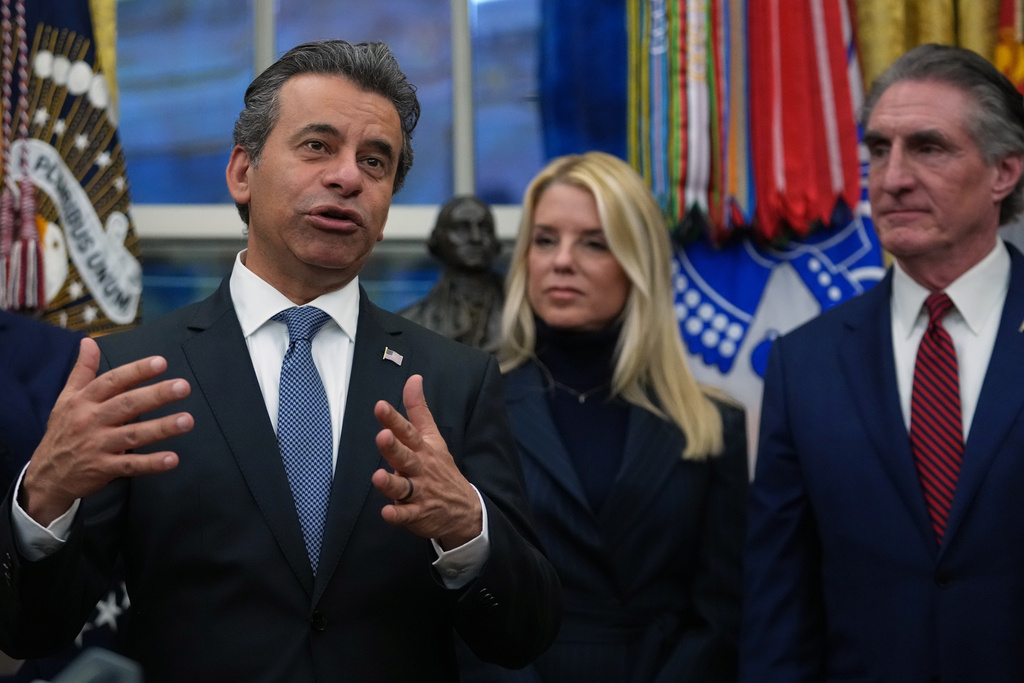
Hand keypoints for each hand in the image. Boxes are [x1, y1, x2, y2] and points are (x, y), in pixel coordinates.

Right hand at [20, 337, 193, 526]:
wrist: (46, 476)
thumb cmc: (62, 432)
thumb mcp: (66, 399)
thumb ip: (82, 370)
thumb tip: (88, 340)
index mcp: (84, 401)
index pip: (112, 381)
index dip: (136, 371)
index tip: (161, 362)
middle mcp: (90, 420)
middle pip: (127, 405)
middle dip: (156, 395)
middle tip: (183, 387)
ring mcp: (97, 446)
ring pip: (133, 434)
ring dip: (161, 427)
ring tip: (187, 421)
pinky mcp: (103, 469)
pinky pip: (131, 465)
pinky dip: (152, 463)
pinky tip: (173, 459)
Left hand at [372, 374, 481, 549]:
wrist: (464, 509)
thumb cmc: (441, 469)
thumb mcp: (433, 438)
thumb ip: (419, 410)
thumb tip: (413, 378)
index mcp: (423, 449)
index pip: (408, 431)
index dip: (393, 419)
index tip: (380, 406)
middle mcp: (420, 469)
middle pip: (405, 457)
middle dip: (393, 448)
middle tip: (382, 437)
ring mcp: (419, 492)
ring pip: (403, 487)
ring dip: (391, 483)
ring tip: (378, 477)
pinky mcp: (417, 514)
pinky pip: (406, 516)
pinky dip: (397, 515)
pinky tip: (386, 513)